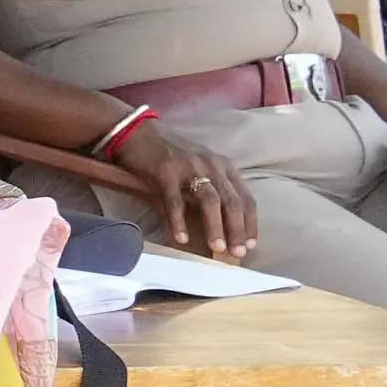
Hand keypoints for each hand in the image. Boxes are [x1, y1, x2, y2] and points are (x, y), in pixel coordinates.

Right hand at [129, 128, 256, 259]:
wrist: (136, 132)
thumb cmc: (167, 155)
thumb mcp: (195, 170)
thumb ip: (207, 193)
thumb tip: (216, 228)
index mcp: (222, 166)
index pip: (245, 198)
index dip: (250, 224)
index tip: (250, 246)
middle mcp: (210, 165)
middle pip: (232, 201)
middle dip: (237, 230)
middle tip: (237, 253)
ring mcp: (188, 168)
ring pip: (209, 200)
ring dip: (216, 226)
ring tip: (217, 248)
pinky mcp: (165, 172)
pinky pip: (175, 201)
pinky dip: (179, 222)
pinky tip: (181, 239)